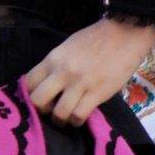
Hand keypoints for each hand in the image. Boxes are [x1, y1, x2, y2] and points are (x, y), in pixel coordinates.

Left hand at [24, 17, 154, 125]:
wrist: (125, 33)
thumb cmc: (98, 38)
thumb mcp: (69, 46)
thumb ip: (57, 63)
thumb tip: (49, 81)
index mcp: (53, 59)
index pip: (28, 82)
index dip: (31, 94)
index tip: (41, 97)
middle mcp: (63, 72)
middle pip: (38, 101)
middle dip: (42, 110)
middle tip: (52, 109)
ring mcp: (80, 84)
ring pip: (59, 113)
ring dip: (61, 119)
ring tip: (67, 117)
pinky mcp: (97, 93)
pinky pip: (79, 115)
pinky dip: (77, 120)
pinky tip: (80, 117)